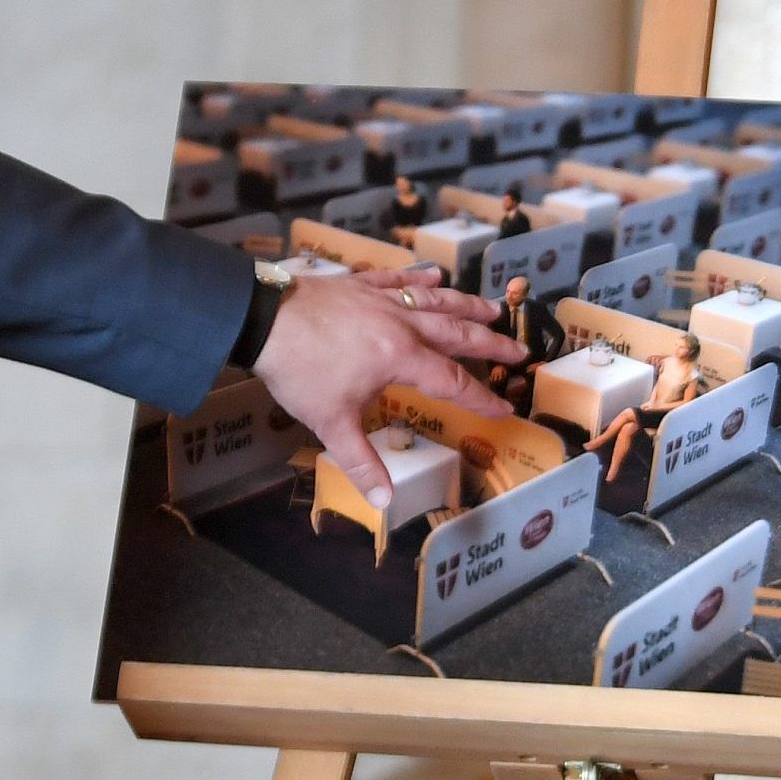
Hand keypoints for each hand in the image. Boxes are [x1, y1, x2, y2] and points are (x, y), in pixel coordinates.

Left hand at [255, 267, 524, 500]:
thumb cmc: (298, 371)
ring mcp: (381, 300)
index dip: (481, 398)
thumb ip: (360, 461)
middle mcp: (400, 324)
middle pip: (456, 333)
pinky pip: (398, 279)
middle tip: (518, 349)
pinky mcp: (360, 284)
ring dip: (466, 306)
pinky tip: (434, 277)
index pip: (451, 381)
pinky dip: (419, 279)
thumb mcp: (330, 422)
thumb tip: (383, 502)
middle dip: (490, 345)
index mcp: (400, 358)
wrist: (262, 318)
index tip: (506, 408)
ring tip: (493, 309)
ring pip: (434, 301)